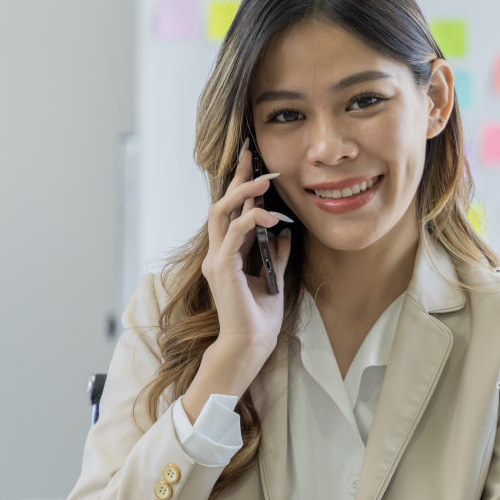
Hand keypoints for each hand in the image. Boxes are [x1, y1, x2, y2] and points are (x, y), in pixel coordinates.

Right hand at [202, 146, 294, 355]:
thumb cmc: (260, 316)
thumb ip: (275, 254)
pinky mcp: (222, 267)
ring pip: (222, 213)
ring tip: (264, 181)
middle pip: (221, 206)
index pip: (232, 214)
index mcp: (227, 255)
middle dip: (237, 180)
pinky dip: (251, 219)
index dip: (241, 190)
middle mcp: (217, 254)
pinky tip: (270, 216)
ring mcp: (216, 259)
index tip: (255, 167)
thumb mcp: (274, 277)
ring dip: (242, 193)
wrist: (252, 342)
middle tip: (252, 157)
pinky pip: (234, 233)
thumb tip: (282, 231)